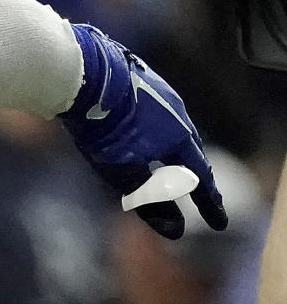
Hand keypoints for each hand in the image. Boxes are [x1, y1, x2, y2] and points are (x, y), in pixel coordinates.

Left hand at [60, 24, 226, 238]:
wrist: (85, 73)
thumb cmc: (103, 127)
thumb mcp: (122, 171)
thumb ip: (150, 201)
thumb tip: (176, 230)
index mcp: (178, 137)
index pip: (200, 177)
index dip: (209, 202)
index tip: (219, 223)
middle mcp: (178, 113)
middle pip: (191, 151)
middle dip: (196, 177)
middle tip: (202, 195)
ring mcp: (162, 94)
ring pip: (176, 130)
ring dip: (178, 152)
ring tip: (176, 166)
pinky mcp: (144, 82)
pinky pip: (160, 114)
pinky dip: (161, 132)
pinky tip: (149, 133)